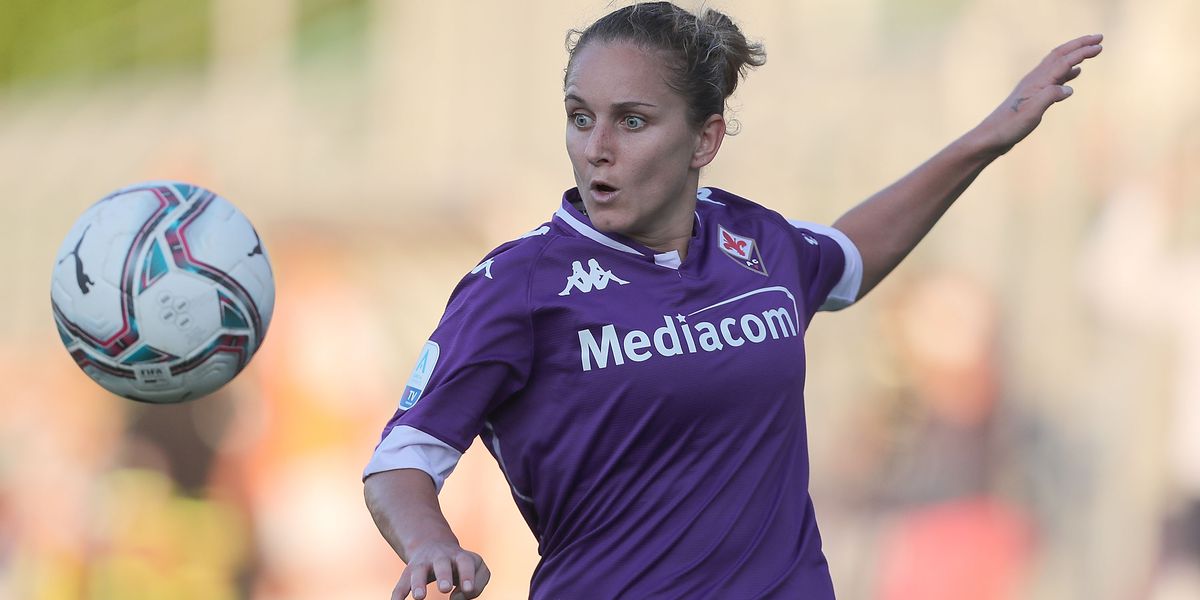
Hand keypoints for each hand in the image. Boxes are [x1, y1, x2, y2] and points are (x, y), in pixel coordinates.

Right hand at [392, 541, 490, 599]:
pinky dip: (398, 593)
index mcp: (460, 557)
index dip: (467, 575)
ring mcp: (424, 563)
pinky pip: (402, 582)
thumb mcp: (476, 568)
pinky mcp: (410, 571)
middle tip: (445, 588)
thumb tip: (457, 598)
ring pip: (419, 571)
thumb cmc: (460, 564)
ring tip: (419, 597)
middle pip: (442, 563)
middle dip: (443, 575)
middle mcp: (441, 558)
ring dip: (418, 583)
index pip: (466, 563)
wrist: (432, 543)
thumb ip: (476, 584)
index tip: (468, 589)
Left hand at [973, 34, 1103, 156]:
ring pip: (1057, 64)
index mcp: (1037, 82)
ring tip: (1090, 50)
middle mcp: (1035, 80)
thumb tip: (1068, 89)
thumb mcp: (1031, 113)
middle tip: (1099, 37)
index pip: (1063, 61)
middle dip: (1080, 44)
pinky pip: (1054, 77)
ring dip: (1074, 54)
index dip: (1082, 52)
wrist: (990, 137)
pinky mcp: (1032, 97)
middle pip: (1060, 55)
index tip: (1100, 46)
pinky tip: (1074, 73)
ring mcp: (1033, 88)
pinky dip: (1067, 71)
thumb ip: (1049, 97)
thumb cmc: (1009, 127)